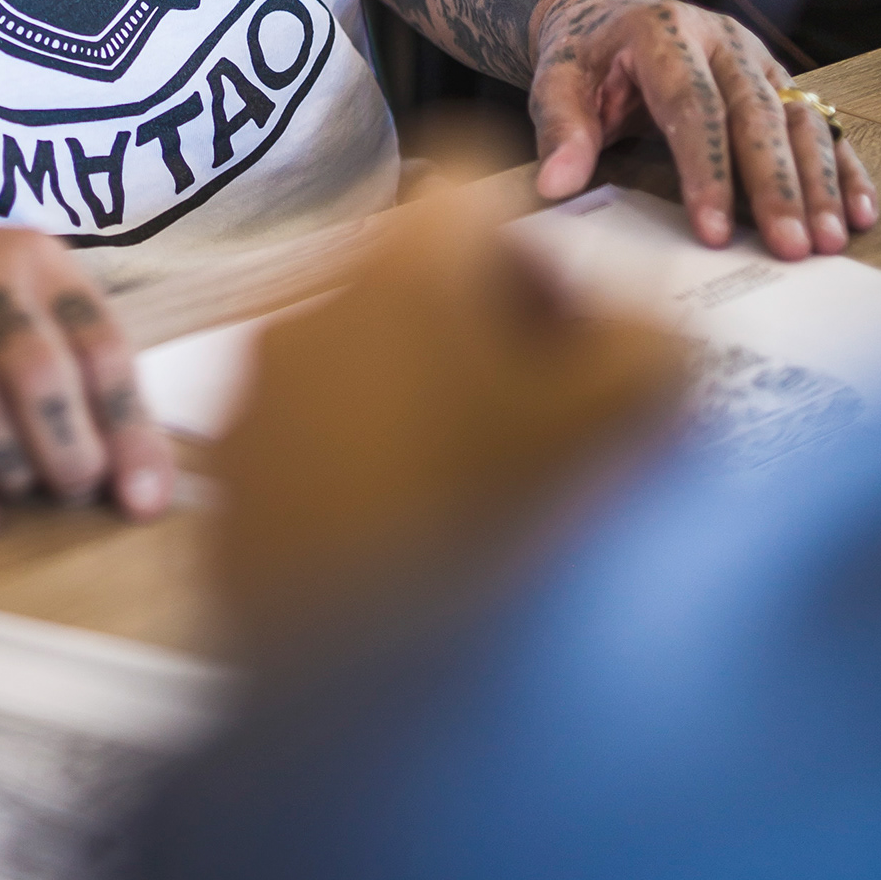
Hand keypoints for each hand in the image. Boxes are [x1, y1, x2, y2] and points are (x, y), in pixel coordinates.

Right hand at [0, 218, 173, 538]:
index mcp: (38, 263)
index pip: (101, 344)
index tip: (142, 500)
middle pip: (36, 370)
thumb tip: (147, 488)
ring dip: (7, 464)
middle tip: (75, 490)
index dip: (129, 429)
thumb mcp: (32, 309)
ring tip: (22, 491)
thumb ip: (87, 381)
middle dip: (67, 448)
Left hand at [218, 172, 687, 645]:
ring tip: (478, 498)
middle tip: (540, 430)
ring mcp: (259, 386)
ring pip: (365, 358)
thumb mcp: (619, 421)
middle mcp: (312, 300)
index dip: (540, 261)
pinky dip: (365, 466)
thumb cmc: (483, 527)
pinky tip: (411, 542)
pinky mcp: (231, 471)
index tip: (570, 347)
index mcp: (400, 263)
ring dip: (427, 403)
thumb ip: (649, 344)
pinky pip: (314, 435)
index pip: (475, 196)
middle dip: (487, 338)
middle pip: (417, 279)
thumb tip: (637, 332)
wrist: (344, 683)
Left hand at [529, 0, 877, 259]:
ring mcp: (757, 58)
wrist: (608, 16)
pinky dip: (842, 168)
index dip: (706, 169)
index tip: (714, 230)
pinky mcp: (779, 80)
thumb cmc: (585, 59)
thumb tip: (557, 185)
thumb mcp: (555, 82)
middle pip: (756, 113)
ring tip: (825, 241)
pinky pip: (819, 123)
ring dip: (817, 183)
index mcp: (664, 31)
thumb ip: (560, 130)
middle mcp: (721, 38)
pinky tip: (857, 211)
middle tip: (788, 247)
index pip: (692, 103)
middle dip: (775, 184)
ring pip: (798, 119)